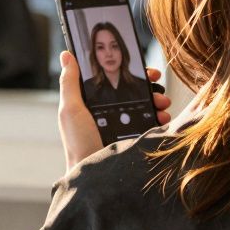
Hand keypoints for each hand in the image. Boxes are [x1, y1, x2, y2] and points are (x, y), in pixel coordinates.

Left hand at [57, 51, 172, 169]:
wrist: (93, 174)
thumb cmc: (77, 142)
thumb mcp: (71, 110)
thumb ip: (70, 82)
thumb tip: (66, 55)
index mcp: (95, 102)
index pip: (115, 80)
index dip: (130, 72)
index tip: (144, 69)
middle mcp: (111, 111)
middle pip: (135, 91)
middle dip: (149, 86)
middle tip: (157, 84)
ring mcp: (125, 124)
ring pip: (146, 105)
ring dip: (158, 100)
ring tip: (163, 103)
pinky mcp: (135, 136)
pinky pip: (152, 122)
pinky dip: (161, 117)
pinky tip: (163, 117)